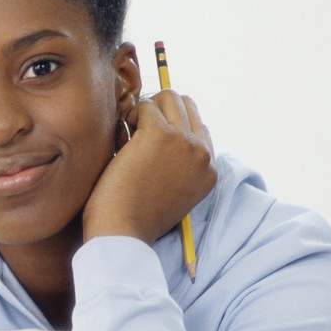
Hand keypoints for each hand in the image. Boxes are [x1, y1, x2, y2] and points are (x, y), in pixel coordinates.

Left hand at [82, 90, 215, 244]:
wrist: (123, 232)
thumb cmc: (135, 216)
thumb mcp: (170, 192)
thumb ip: (176, 165)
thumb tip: (161, 128)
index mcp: (209, 170)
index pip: (197, 126)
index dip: (169, 125)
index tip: (147, 140)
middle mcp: (203, 154)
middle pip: (186, 105)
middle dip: (158, 110)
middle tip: (136, 131)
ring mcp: (185, 143)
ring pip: (168, 97)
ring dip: (144, 109)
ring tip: (129, 134)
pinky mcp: (160, 135)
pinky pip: (145, 106)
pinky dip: (130, 116)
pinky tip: (122, 140)